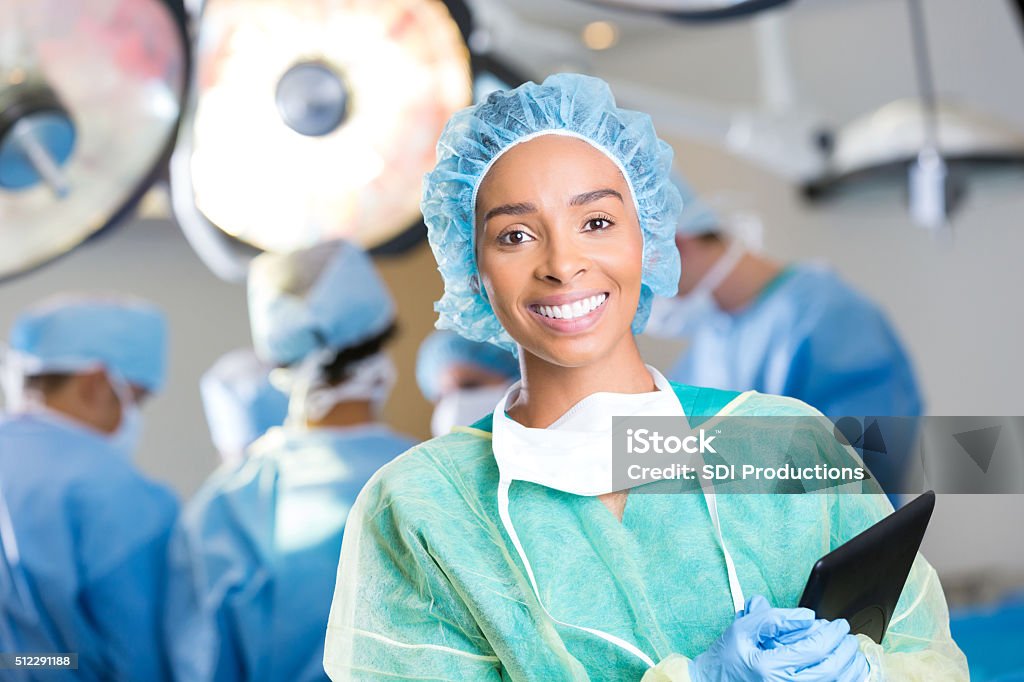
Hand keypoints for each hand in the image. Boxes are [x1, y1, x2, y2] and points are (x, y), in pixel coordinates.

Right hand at [689, 595, 867, 681]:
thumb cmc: (726, 658)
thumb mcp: (742, 629)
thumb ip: (773, 619)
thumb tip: (806, 616)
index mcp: (770, 667)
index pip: (815, 648)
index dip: (832, 634)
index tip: (839, 624)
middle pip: (832, 670)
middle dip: (847, 651)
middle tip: (849, 636)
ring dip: (852, 669)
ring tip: (855, 654)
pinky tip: (851, 674)